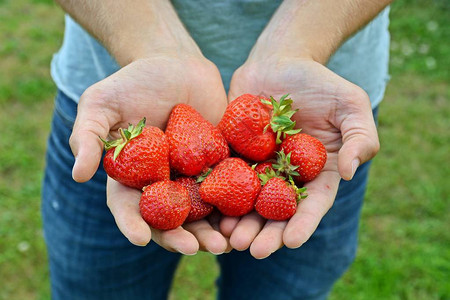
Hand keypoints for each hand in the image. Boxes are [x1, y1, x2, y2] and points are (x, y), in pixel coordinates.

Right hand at [69, 55, 229, 254]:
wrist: (176, 63)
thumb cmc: (133, 82)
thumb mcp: (101, 103)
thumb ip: (88, 136)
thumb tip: (79, 175)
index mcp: (131, 177)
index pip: (129, 207)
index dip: (132, 223)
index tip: (139, 238)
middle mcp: (162, 183)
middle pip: (169, 218)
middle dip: (179, 236)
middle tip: (194, 248)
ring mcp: (192, 175)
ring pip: (200, 211)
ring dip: (210, 230)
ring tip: (224, 243)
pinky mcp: (219, 164)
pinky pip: (228, 188)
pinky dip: (235, 205)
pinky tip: (244, 217)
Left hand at [223, 56, 379, 257]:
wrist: (278, 61)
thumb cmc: (318, 81)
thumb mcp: (350, 104)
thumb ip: (360, 137)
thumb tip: (348, 172)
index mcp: (316, 171)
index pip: (312, 204)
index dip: (303, 224)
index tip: (291, 241)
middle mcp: (286, 175)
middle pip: (277, 211)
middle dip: (266, 232)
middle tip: (253, 249)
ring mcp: (257, 166)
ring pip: (248, 202)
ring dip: (240, 223)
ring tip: (229, 238)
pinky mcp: (232, 154)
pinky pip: (224, 178)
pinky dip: (219, 196)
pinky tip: (210, 210)